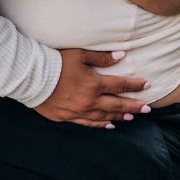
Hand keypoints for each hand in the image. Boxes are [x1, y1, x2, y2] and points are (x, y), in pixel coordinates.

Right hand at [34, 48, 151, 128]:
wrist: (31, 77)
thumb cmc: (55, 61)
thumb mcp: (79, 54)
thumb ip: (101, 57)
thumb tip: (121, 56)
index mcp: (93, 83)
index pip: (120, 85)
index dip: (135, 86)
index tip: (147, 86)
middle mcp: (89, 100)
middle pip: (116, 105)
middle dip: (134, 106)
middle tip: (148, 109)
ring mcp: (78, 111)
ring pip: (104, 117)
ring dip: (119, 117)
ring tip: (131, 117)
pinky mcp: (67, 117)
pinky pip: (87, 123)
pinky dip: (100, 125)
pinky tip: (108, 125)